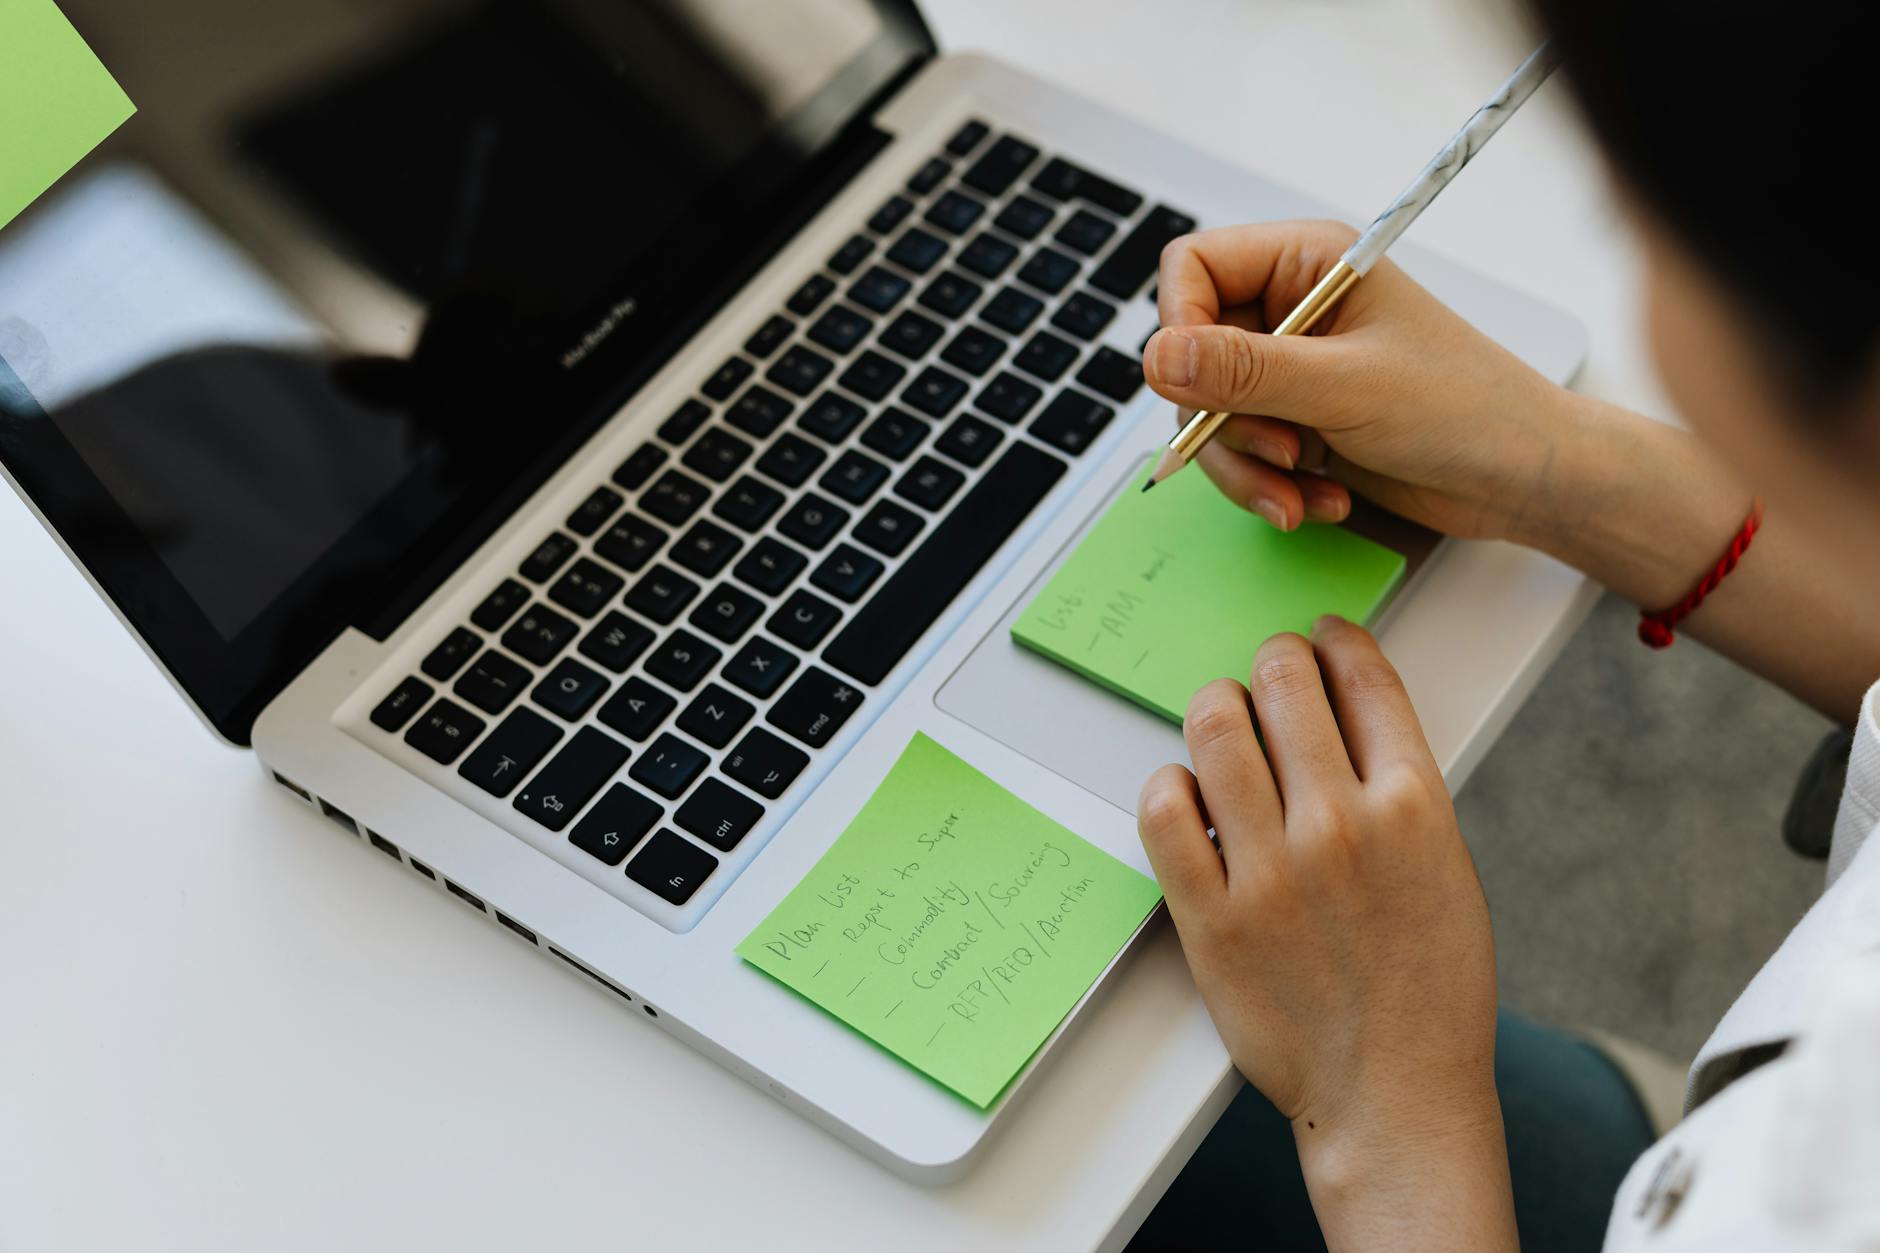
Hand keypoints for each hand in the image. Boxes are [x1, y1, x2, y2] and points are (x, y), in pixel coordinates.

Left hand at [1138, 618, 1514, 1249]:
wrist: (1396, 1094)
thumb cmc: (1430, 987)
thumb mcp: (1448, 869)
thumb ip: (1401, 792)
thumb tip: (1345, 722)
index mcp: (1415, 806)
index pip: (1364, 677)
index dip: (1335, 640)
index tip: (1321, 636)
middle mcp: (1341, 825)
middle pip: (1284, 684)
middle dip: (1272, 662)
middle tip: (1266, 675)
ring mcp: (1271, 871)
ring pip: (1216, 731)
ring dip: (1214, 708)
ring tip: (1220, 720)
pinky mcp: (1212, 917)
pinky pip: (1165, 812)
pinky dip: (1169, 785)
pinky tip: (1185, 792)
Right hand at [1143, 219, 1574, 539]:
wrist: (1524, 479)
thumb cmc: (1466, 409)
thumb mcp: (1346, 387)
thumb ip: (1245, 371)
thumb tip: (1158, 358)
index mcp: (1306, 263)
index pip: (1192, 270)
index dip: (1180, 326)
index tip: (1193, 385)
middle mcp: (1291, 309)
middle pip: (1191, 355)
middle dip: (1222, 421)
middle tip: (1278, 453)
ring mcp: (1292, 370)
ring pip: (1209, 416)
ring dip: (1246, 468)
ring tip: (1298, 495)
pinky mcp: (1298, 422)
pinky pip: (1242, 454)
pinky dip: (1270, 487)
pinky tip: (1321, 499)